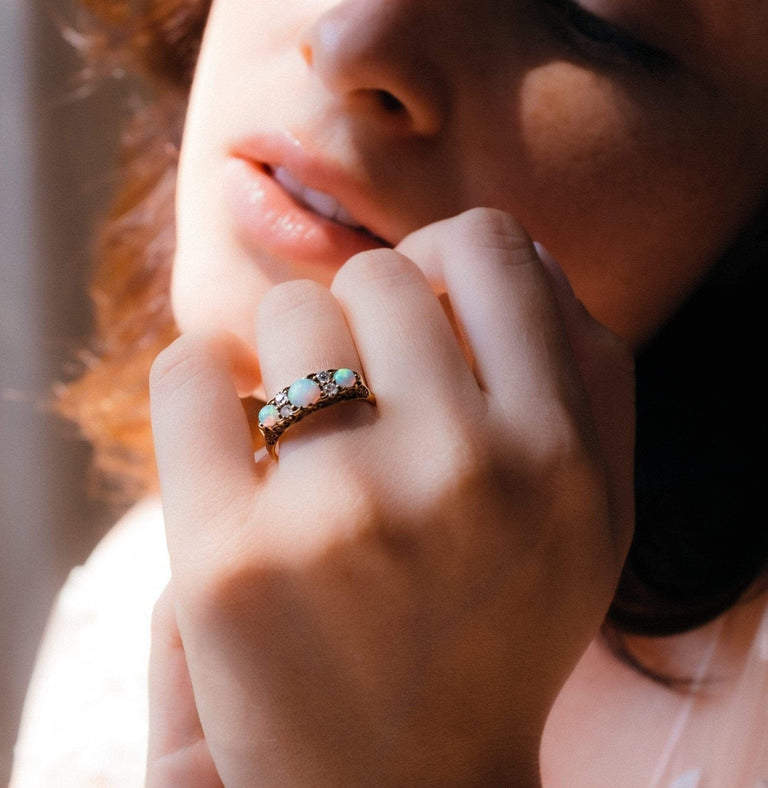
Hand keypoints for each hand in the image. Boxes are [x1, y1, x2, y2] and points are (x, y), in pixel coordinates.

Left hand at [148, 209, 634, 785]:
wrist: (410, 787)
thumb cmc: (500, 631)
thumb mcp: (594, 512)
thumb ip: (588, 371)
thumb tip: (515, 254)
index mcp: (554, 454)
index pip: (490, 248)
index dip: (446, 261)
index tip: (422, 310)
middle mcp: (457, 473)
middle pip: (377, 277)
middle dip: (364, 318)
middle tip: (361, 388)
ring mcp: (338, 514)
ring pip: (286, 313)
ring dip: (288, 356)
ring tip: (304, 428)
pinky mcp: (225, 560)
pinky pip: (189, 372)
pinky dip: (202, 382)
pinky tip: (233, 434)